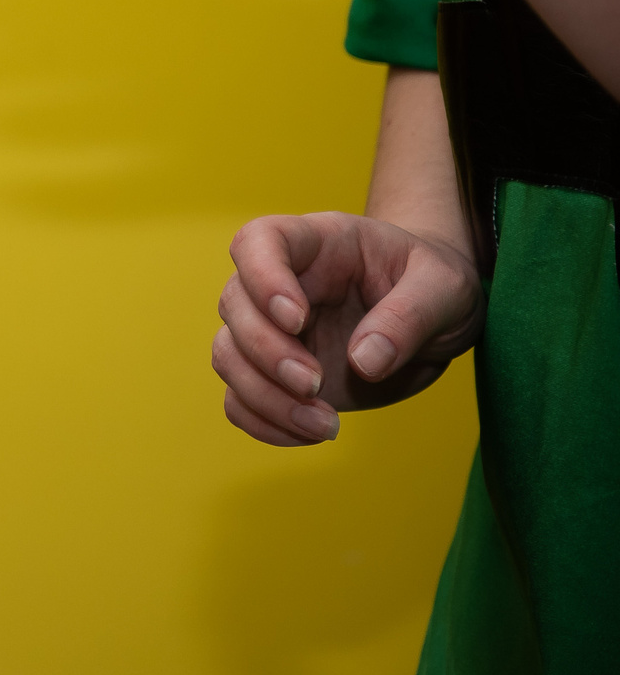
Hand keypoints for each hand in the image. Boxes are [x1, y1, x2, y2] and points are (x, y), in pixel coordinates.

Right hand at [211, 211, 482, 445]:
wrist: (435, 317)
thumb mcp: (446, 287)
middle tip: (315, 385)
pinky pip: (240, 399)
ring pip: (228, 356)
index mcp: (316, 243)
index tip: (296, 320)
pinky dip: (264, 423)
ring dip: (264, 396)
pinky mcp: (276, 376)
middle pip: (235, 305)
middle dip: (266, 352)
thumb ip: (410, 317)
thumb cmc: (436, 284)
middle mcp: (280, 283)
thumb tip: (364, 361)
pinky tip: (312, 433)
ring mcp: (272, 330)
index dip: (262, 278)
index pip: (258, 242)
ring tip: (325, 424)